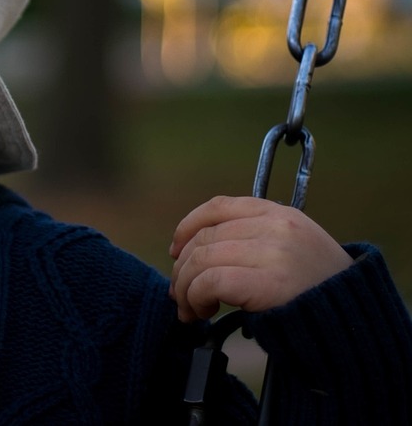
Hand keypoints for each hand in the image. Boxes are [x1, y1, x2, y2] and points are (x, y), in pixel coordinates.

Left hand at [169, 195, 352, 322]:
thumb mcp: (292, 248)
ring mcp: (272, 252)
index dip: (187, 227)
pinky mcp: (267, 282)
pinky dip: (195, 298)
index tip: (176, 250)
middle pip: (204, 238)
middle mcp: (274, 226)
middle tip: (179, 294)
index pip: (218, 207)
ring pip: (201, 260)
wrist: (353, 322)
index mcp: (279, 213)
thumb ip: (252, 239)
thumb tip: (193, 251)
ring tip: (189, 309)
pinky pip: (210, 282)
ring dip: (185, 288)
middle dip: (183, 268)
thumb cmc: (317, 290)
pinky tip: (201, 312)